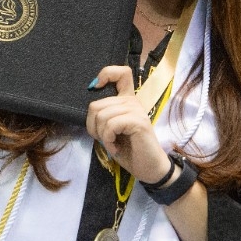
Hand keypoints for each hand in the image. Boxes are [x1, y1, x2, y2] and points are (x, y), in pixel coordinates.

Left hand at [86, 65, 171, 184]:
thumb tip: (91, 109)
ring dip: (102, 136)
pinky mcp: (138, 121)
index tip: (96, 87)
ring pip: (102, 116)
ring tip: (112, 144)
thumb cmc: (129, 150)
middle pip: (96, 104)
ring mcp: (136, 110)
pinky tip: (115, 148)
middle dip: (93, 126)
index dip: (106, 74)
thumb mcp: (111, 131)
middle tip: (105, 139)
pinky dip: (108, 140)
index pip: (121, 73)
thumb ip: (104, 116)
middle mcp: (132, 101)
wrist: (148, 168)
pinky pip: (111, 125)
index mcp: (127, 100)